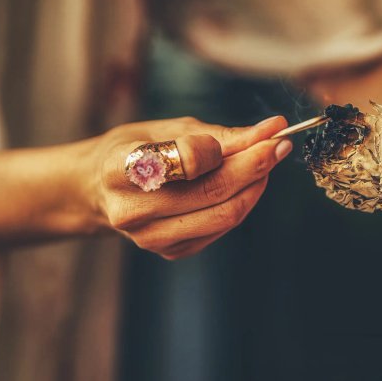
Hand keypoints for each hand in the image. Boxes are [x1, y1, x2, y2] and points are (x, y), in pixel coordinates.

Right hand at [91, 115, 291, 259]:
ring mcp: (150, 237)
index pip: (183, 161)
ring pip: (224, 214)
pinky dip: (242, 203)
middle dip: (256, 166)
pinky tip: (245, 184)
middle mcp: (131, 209)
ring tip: (266, 161)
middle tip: (280, 144)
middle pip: (212, 191)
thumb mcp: (168, 130)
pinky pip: (221, 228)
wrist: (101, 189)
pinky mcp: (170, 251)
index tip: (264, 132)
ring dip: (255, 186)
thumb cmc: (137, 149)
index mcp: (120, 169)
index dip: (229, 147)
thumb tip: (272, 129)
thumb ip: (219, 135)